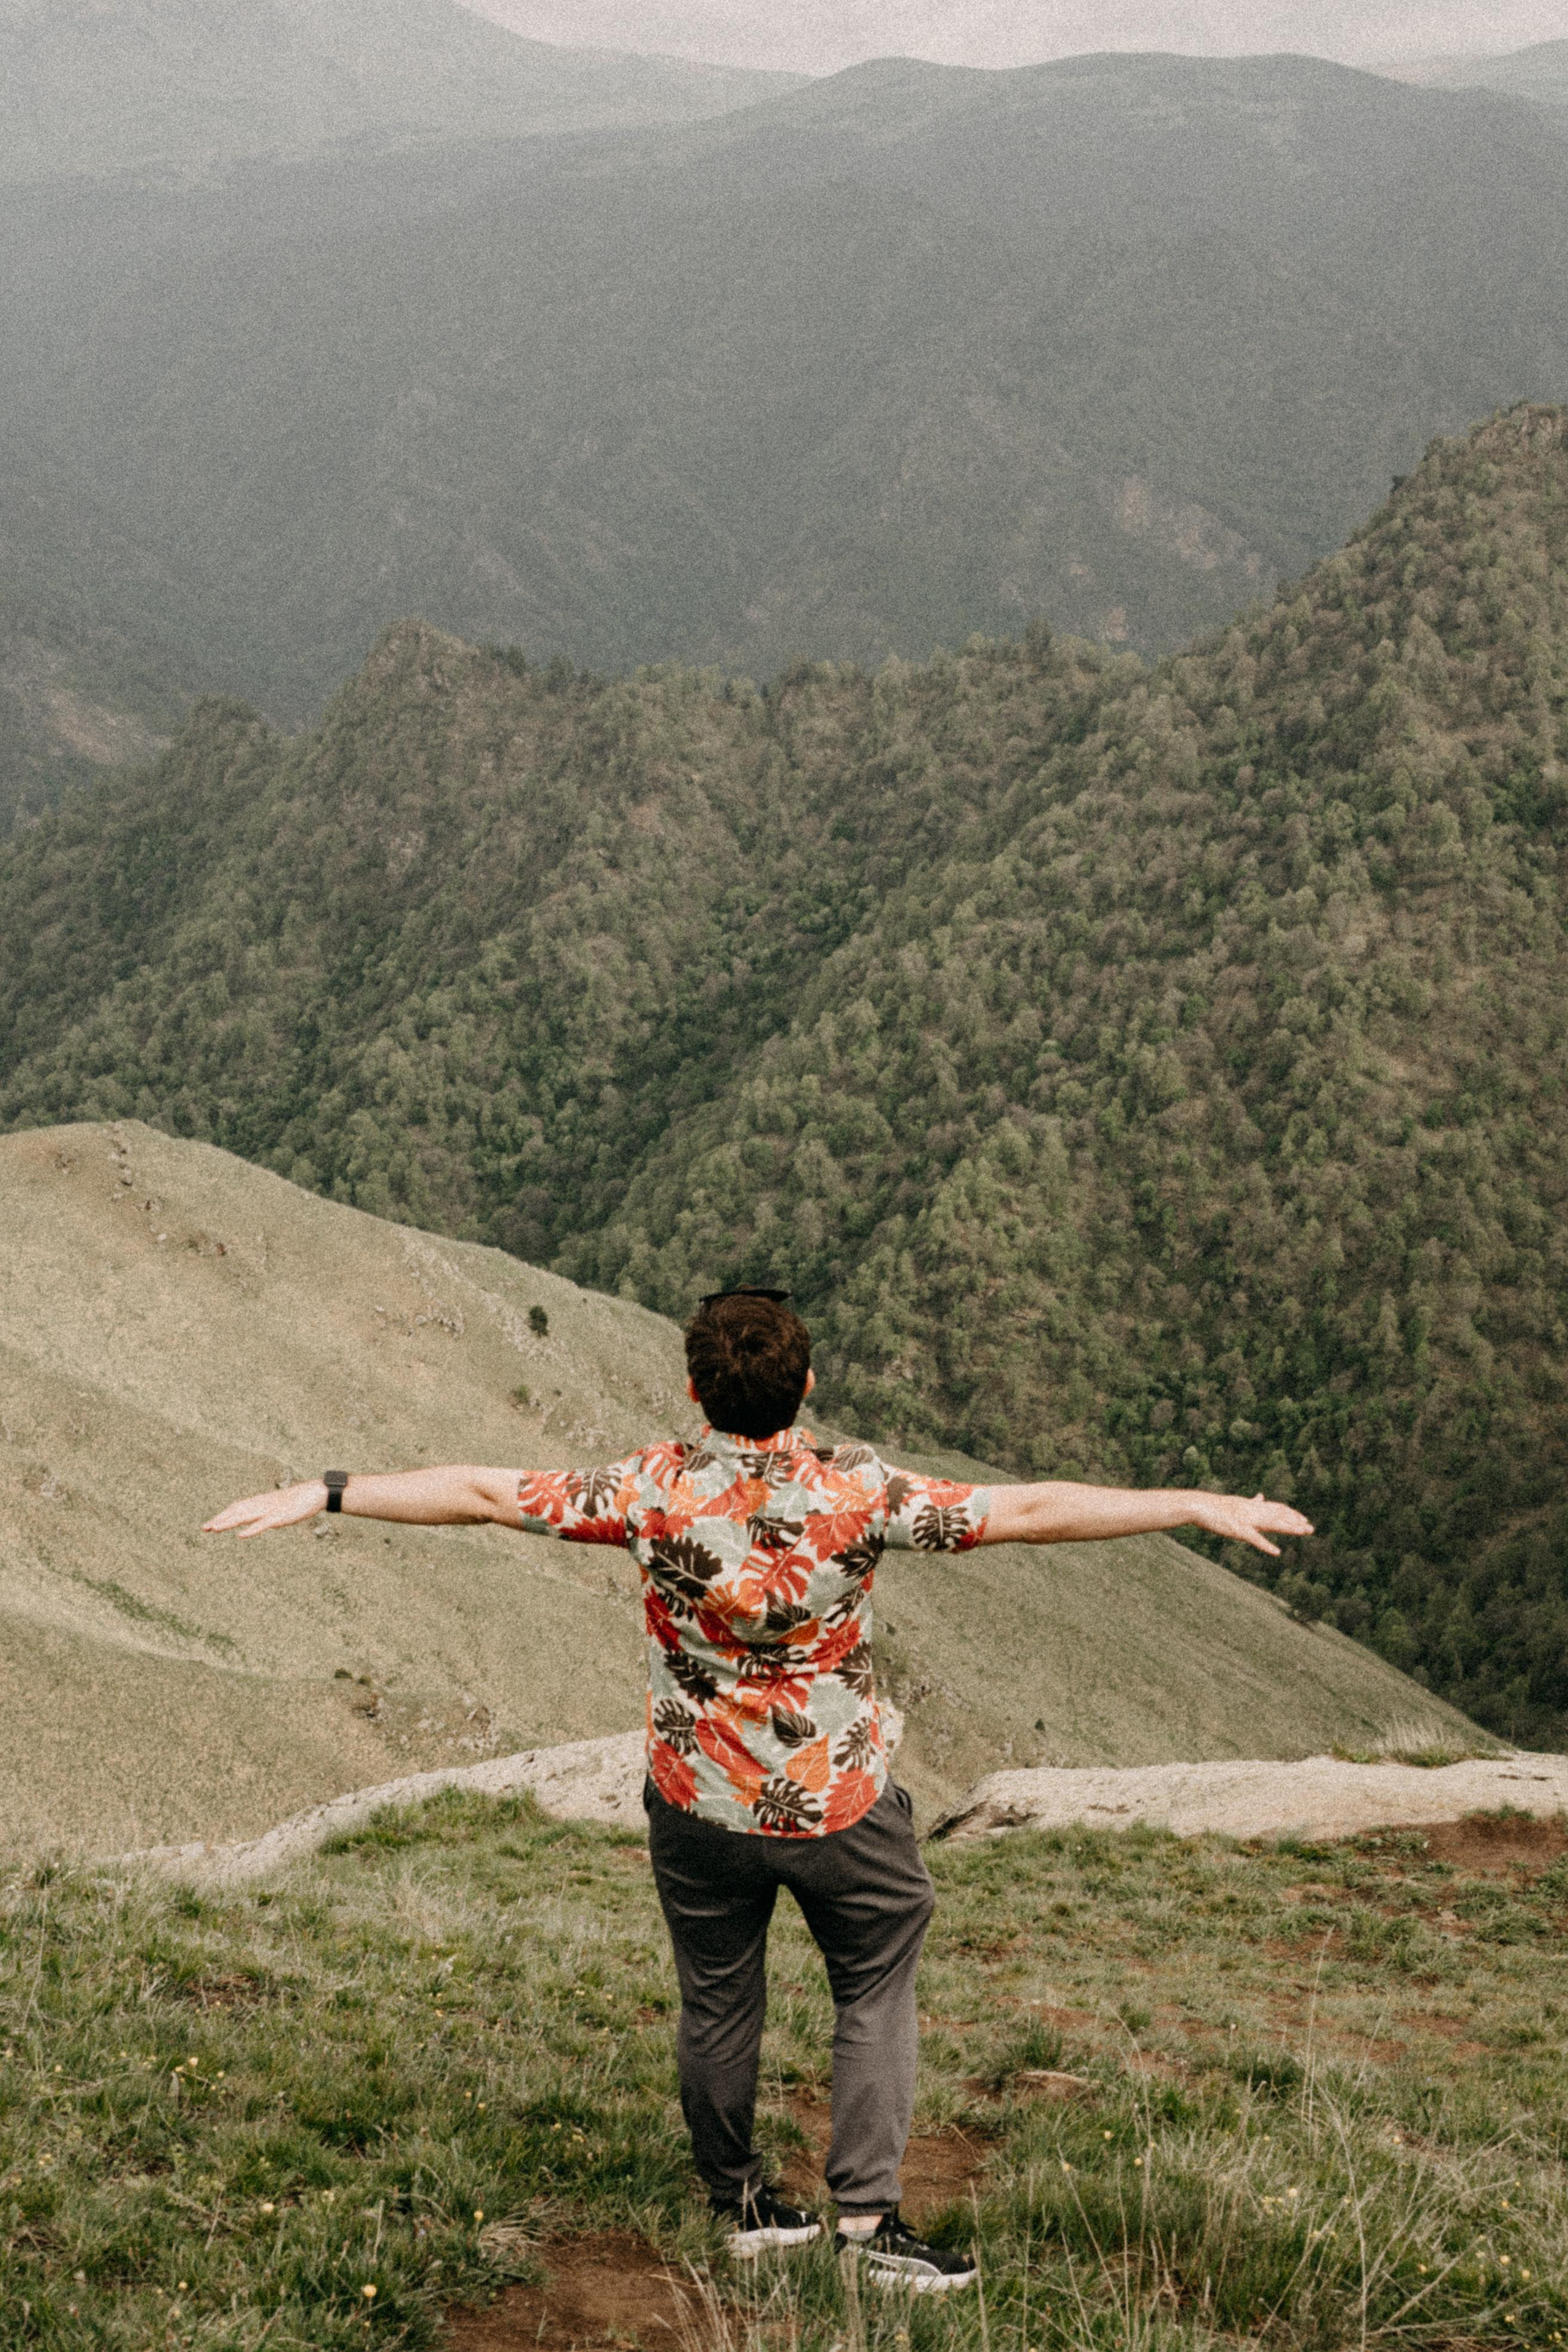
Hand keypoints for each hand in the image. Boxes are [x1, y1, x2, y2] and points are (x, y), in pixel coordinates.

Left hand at [203, 1480, 326, 1537]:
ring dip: (229, 1523)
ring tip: (215, 1529)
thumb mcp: (278, 1507)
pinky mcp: (279, 1517)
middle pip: (236, 1512)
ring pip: (245, 1517)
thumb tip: (256, 1520)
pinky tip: (241, 1535)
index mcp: (261, 1502)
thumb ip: (266, 1513)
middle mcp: (261, 1505)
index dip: (223, 1515)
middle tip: (204, 1528)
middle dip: (220, 1520)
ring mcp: (269, 1511)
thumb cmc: (298, 1501)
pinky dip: (250, 1530)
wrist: (315, 1493)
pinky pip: (262, 1524)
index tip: (209, 1524)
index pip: (237, 1508)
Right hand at [1193, 1492, 1313, 1556]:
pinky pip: (1255, 1539)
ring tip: (1303, 1532)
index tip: (1303, 1519)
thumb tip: (1261, 1496)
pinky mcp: (1238, 1530)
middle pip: (1279, 1516)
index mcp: (1253, 1506)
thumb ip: (1251, 1502)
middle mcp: (1253, 1512)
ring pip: (1273, 1524)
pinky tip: (1276, 1552)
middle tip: (1310, 1528)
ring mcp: (1247, 1520)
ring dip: (1289, 1528)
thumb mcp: (1237, 1502)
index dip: (1291, 1514)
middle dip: (1295, 1522)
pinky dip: (1266, 1546)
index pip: (1276, 1508)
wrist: (1200, 1506)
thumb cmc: (1216, 1507)